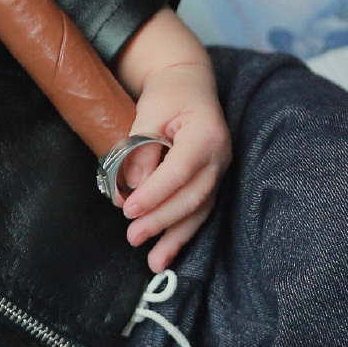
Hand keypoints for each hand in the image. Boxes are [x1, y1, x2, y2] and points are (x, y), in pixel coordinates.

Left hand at [117, 57, 230, 271]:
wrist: (188, 84)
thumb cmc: (168, 94)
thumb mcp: (150, 110)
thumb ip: (140, 146)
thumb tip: (131, 185)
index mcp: (206, 134)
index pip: (180, 170)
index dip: (155, 193)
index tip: (127, 209)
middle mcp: (220, 156)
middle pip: (192, 196)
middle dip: (161, 220)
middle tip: (132, 235)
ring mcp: (219, 171)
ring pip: (199, 210)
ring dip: (175, 237)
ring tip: (153, 262)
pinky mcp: (210, 182)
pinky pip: (198, 212)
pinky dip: (181, 234)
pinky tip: (165, 254)